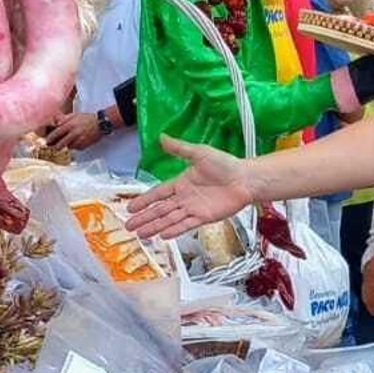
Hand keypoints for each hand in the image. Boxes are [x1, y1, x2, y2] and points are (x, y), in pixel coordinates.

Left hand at [47, 109, 105, 150]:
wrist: (100, 123)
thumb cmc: (86, 119)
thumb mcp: (74, 115)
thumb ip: (63, 119)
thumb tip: (54, 122)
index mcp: (70, 124)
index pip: (57, 132)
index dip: (50, 138)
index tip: (45, 141)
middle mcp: (74, 133)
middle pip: (62, 143)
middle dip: (56, 146)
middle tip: (53, 148)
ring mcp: (80, 140)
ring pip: (69, 146)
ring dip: (67, 145)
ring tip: (70, 141)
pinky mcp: (84, 145)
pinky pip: (76, 148)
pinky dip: (75, 146)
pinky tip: (78, 141)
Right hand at [125, 139, 256, 239]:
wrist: (245, 179)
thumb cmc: (226, 164)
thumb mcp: (199, 153)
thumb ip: (179, 148)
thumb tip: (162, 137)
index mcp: (181, 183)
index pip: (157, 193)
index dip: (144, 200)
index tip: (131, 207)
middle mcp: (185, 198)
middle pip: (160, 210)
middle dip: (144, 218)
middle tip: (129, 226)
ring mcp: (194, 209)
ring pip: (169, 219)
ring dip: (154, 227)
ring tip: (141, 234)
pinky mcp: (204, 217)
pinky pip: (185, 225)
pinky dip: (174, 230)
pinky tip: (162, 235)